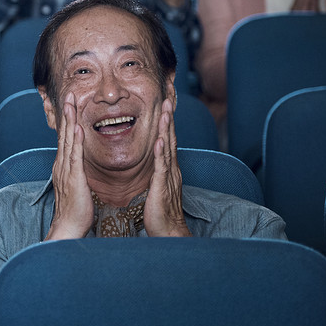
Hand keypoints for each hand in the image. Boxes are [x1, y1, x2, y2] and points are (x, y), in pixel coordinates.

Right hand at [45, 92, 93, 239]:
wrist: (68, 227)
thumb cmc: (75, 210)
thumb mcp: (76, 186)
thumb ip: (77, 173)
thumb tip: (80, 165)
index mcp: (64, 166)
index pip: (66, 139)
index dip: (68, 120)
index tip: (70, 105)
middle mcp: (62, 165)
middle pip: (64, 134)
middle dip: (66, 114)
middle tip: (69, 95)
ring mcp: (66, 170)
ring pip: (68, 140)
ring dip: (70, 120)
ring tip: (71, 104)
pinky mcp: (73, 177)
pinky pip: (75, 155)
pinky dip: (76, 140)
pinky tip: (79, 128)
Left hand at [144, 98, 191, 236]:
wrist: (168, 231)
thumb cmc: (160, 210)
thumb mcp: (157, 184)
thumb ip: (157, 169)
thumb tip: (154, 157)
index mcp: (167, 166)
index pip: (166, 137)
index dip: (166, 118)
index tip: (164, 99)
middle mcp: (171, 167)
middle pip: (170, 135)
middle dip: (169, 114)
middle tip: (168, 93)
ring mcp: (168, 175)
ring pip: (167, 146)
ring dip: (166, 127)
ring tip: (165, 109)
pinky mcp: (162, 186)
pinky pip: (162, 167)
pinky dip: (161, 152)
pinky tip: (159, 140)